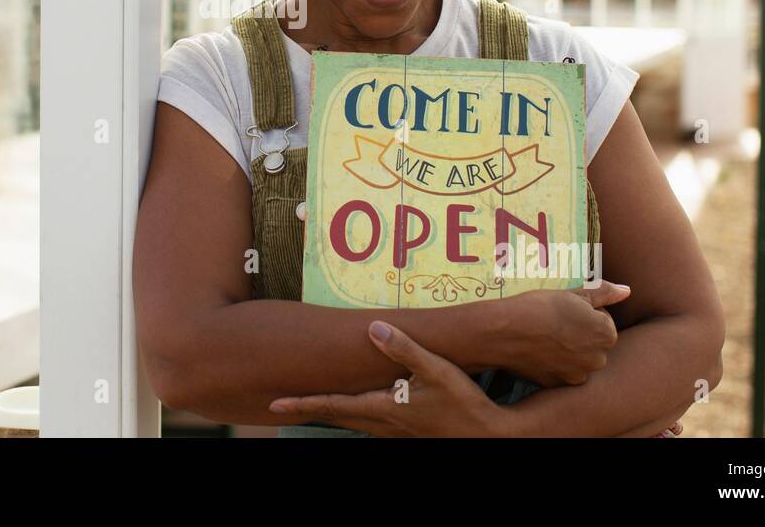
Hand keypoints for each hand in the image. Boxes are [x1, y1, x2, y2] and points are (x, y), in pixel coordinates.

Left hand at [268, 321, 512, 436]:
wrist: (489, 435)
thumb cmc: (464, 402)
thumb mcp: (436, 370)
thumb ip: (404, 348)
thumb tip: (372, 329)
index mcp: (384, 407)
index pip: (333, 405)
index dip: (303, 403)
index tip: (275, 403)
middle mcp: (383, 424)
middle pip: (335, 416)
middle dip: (307, 408)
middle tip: (279, 404)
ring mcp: (394, 432)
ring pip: (350, 422)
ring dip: (328, 412)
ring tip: (308, 402)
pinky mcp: (406, 432)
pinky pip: (367, 424)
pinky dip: (350, 415)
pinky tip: (352, 407)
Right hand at [497, 280, 627, 387]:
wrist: (506, 332)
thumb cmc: (540, 307)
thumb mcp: (574, 293)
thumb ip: (604, 292)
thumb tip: (627, 291)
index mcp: (606, 334)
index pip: (603, 321)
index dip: (584, 312)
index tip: (565, 309)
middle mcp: (598, 359)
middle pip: (593, 343)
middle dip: (580, 334)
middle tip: (555, 322)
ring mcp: (578, 375)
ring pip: (578, 359)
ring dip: (568, 350)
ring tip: (545, 336)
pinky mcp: (558, 384)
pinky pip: (561, 372)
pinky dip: (553, 363)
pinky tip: (538, 350)